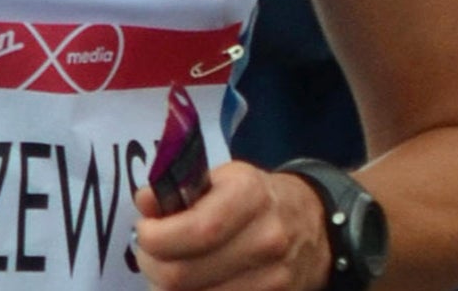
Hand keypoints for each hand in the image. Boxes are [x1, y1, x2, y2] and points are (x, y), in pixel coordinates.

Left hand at [131, 162, 330, 290]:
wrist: (314, 226)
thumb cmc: (257, 197)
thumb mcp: (223, 178)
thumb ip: (180, 188)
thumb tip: (144, 203)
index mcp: (250, 196)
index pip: (197, 230)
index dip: (156, 237)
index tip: (144, 231)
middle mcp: (265, 240)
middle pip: (184, 275)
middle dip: (151, 265)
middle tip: (148, 253)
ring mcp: (272, 280)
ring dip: (167, 288)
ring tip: (168, 268)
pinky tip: (191, 284)